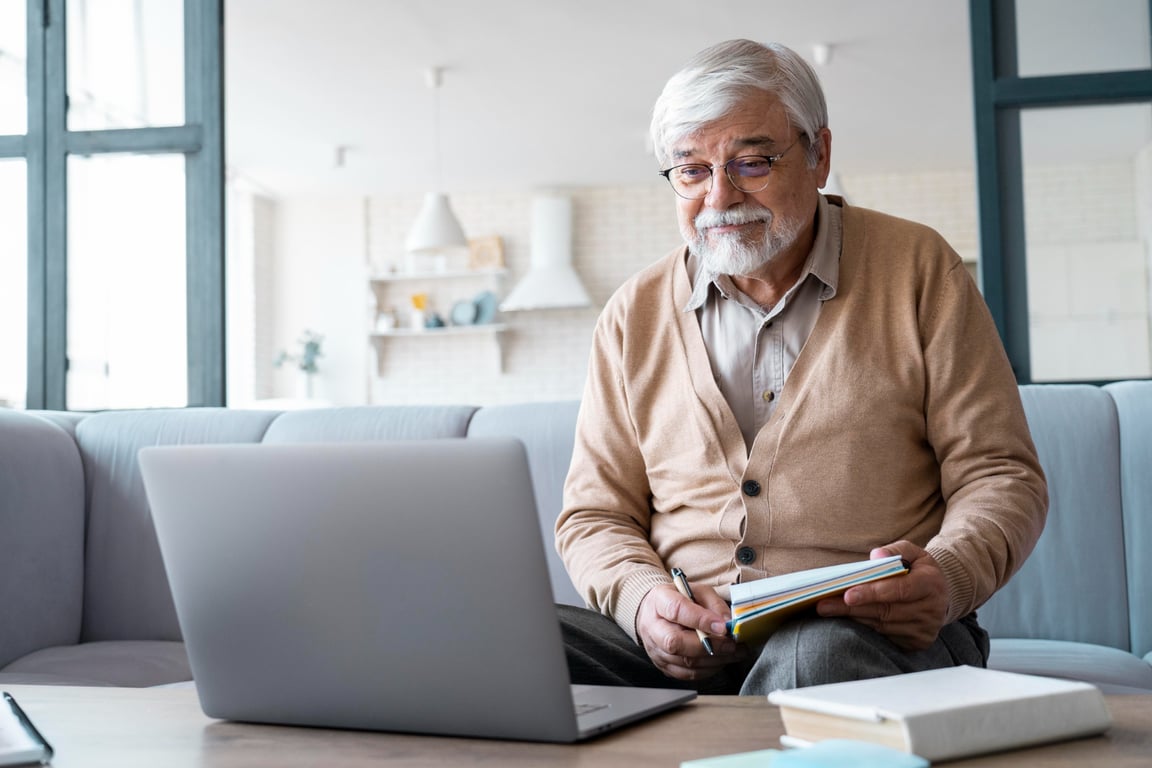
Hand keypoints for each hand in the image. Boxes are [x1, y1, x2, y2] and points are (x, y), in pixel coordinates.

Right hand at [635, 582, 743, 680]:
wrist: (656, 613)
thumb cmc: (679, 600)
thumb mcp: (698, 591)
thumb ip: (714, 604)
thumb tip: (728, 623)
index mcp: (659, 601)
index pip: (676, 610)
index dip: (700, 619)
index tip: (722, 626)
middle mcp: (653, 627)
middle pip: (676, 642)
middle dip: (709, 645)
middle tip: (731, 644)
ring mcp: (656, 649)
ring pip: (685, 661)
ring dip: (714, 660)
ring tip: (733, 652)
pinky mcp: (663, 665)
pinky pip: (687, 674)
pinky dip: (708, 669)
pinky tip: (720, 660)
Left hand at [816, 541, 949, 650]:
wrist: (941, 595)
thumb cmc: (919, 570)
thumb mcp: (912, 552)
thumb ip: (895, 550)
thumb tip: (876, 557)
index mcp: (931, 584)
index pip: (899, 590)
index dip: (873, 593)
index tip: (847, 594)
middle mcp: (931, 610)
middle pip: (886, 611)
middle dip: (852, 608)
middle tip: (824, 605)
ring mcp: (925, 629)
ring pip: (883, 626)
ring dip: (854, 619)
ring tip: (828, 611)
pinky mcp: (918, 642)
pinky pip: (886, 637)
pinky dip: (865, 629)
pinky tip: (847, 622)